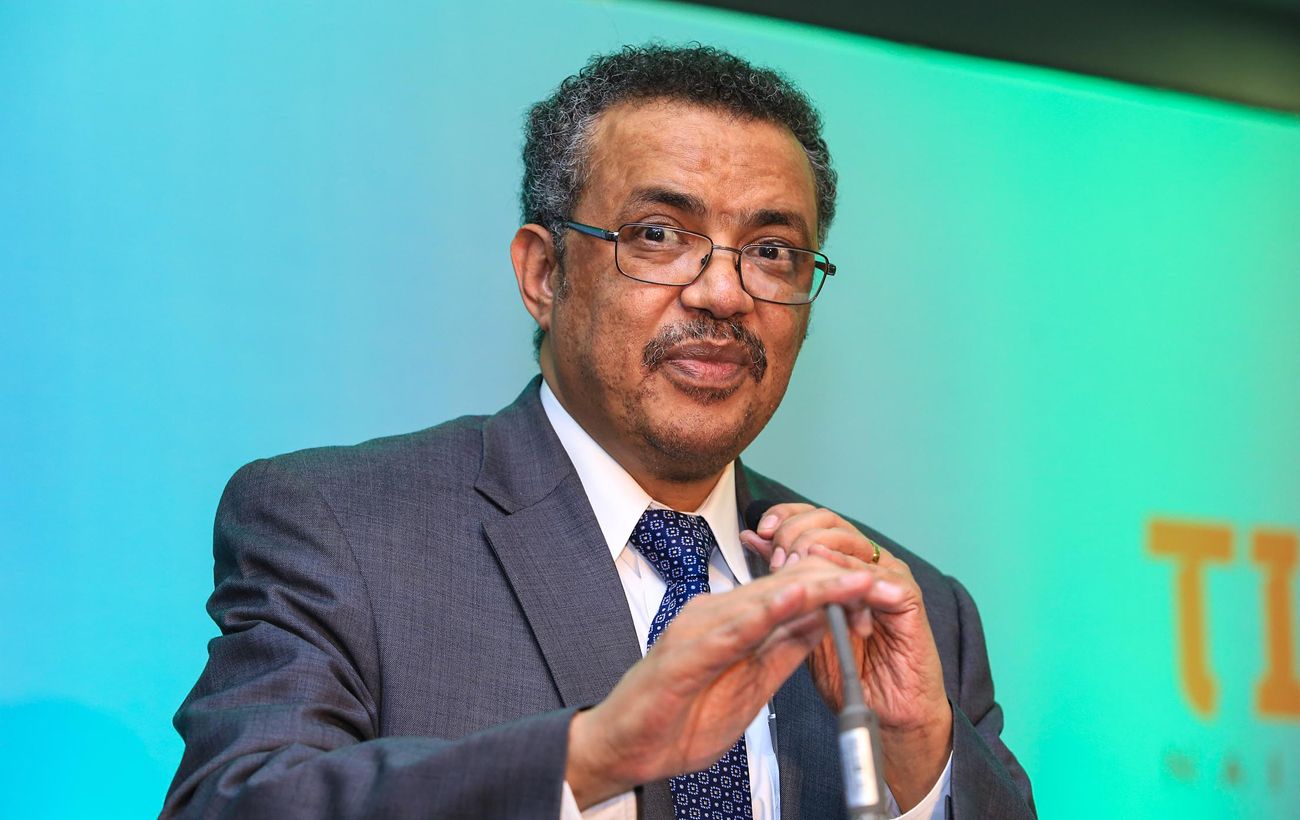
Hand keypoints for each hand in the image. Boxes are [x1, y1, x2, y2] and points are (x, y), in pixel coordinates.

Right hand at [565, 556, 877, 808]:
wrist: (624, 748)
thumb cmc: (678, 719)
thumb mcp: (750, 686)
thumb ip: (783, 650)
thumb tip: (825, 620)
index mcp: (732, 620)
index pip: (793, 593)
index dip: (837, 589)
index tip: (879, 592)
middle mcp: (715, 613)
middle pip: (784, 586)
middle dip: (837, 582)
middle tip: (883, 581)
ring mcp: (699, 629)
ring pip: (765, 599)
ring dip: (814, 588)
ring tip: (855, 580)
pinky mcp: (685, 654)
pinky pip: (732, 630)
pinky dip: (766, 613)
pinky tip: (795, 600)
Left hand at [740, 504, 952, 809]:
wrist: (886, 708)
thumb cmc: (849, 666)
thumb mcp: (803, 616)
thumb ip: (783, 576)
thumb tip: (754, 538)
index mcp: (843, 559)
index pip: (813, 517)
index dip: (785, 517)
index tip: (761, 531)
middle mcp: (867, 560)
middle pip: (829, 521)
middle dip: (796, 534)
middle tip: (777, 558)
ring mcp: (889, 575)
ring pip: (850, 543)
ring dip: (818, 554)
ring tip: (794, 569)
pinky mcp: (907, 597)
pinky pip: (877, 576)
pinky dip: (850, 578)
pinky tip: (828, 585)